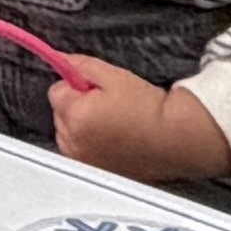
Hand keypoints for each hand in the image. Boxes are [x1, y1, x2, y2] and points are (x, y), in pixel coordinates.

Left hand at [44, 55, 230, 186]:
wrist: (173, 139)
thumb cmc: (147, 107)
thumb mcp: (114, 76)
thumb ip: (80, 66)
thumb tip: (58, 58)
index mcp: (74, 115)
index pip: (56, 91)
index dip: (77, 86)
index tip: (98, 89)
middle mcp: (71, 142)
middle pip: (60, 114)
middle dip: (77, 107)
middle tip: (110, 106)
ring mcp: (81, 161)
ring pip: (68, 134)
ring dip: (81, 127)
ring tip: (114, 125)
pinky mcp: (92, 172)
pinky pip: (80, 151)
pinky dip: (90, 145)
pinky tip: (114, 141)